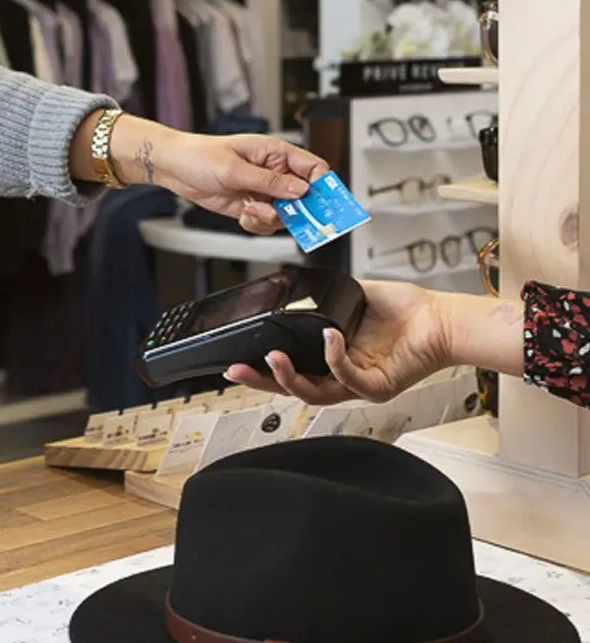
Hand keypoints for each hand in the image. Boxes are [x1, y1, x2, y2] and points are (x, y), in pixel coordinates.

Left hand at [151, 130, 328, 233]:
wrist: (173, 168)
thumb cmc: (199, 155)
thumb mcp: (234, 168)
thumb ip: (269, 180)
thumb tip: (299, 189)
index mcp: (275, 153)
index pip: (312, 168)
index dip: (323, 185)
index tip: (323, 202)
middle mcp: (273, 172)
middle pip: (304, 195)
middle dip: (300, 210)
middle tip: (294, 220)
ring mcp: (263, 190)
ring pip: (287, 214)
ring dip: (273, 218)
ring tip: (253, 211)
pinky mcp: (251, 206)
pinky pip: (268, 222)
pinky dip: (259, 224)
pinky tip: (245, 215)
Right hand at [224, 280, 451, 403]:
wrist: (440, 320)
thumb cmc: (404, 312)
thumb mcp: (352, 298)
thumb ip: (325, 298)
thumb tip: (294, 284)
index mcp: (332, 358)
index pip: (291, 369)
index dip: (263, 369)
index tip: (237, 361)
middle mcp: (343, 376)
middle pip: (293, 389)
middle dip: (262, 382)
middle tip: (237, 371)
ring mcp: (360, 384)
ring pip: (315, 393)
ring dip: (290, 378)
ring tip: (274, 357)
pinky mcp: (379, 386)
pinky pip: (349, 378)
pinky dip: (334, 358)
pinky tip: (328, 336)